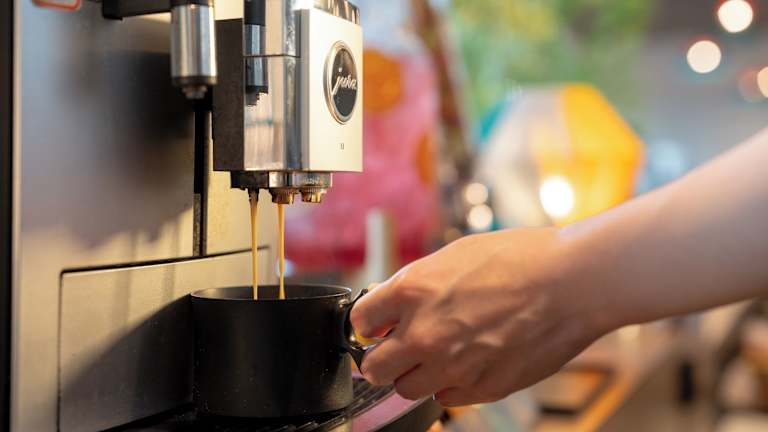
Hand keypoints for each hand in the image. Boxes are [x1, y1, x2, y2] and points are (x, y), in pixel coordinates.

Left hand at [350, 228, 606, 405]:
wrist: (570, 282)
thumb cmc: (520, 259)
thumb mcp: (454, 255)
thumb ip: (417, 283)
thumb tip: (394, 302)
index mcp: (412, 292)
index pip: (360, 321)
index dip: (368, 323)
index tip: (376, 326)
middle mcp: (424, 333)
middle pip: (375, 368)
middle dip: (381, 358)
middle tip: (395, 350)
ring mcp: (452, 366)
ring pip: (407, 390)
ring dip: (415, 375)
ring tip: (437, 355)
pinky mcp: (482, 388)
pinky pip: (447, 399)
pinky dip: (449, 386)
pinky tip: (467, 363)